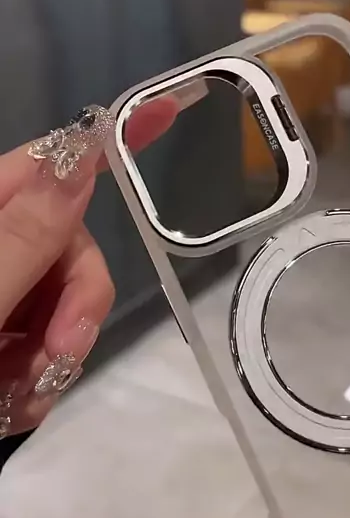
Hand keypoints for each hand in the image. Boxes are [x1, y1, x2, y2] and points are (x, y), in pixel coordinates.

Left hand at [0, 97, 177, 436]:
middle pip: (66, 244)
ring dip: (56, 353)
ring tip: (20, 395)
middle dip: (77, 302)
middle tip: (60, 355)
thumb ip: (23, 237)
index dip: (102, 144)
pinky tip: (12, 403)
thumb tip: (83, 156)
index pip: (44, 165)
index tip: (165, 113)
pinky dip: (37, 378)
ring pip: (61, 301)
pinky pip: (42, 343)